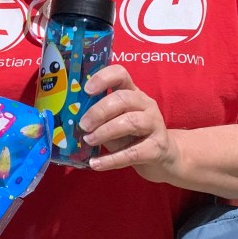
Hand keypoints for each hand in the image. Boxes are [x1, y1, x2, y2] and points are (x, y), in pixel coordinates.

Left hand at [78, 65, 179, 183]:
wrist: (165, 158)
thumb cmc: (133, 136)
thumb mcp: (115, 121)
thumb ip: (99, 117)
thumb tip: (72, 120)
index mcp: (133, 93)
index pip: (121, 74)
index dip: (103, 78)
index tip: (86, 90)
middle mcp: (146, 104)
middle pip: (123, 99)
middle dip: (99, 111)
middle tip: (83, 125)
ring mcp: (155, 125)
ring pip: (131, 122)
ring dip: (105, 131)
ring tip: (88, 140)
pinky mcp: (158, 148)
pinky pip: (134, 153)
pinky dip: (112, 159)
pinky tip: (95, 164)